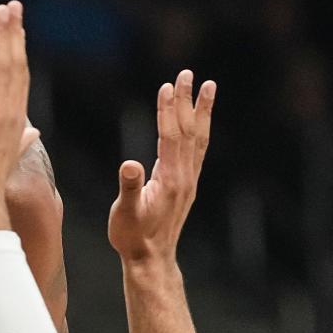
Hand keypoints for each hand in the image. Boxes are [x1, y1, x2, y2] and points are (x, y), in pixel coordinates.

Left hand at [0, 0, 37, 234]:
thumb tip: (34, 134)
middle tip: (13, 5)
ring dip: (2, 37)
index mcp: (16, 118)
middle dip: (14, 33)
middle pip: (16, 64)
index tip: (17, 25)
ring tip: (1, 10)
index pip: (20, 76)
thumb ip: (23, 140)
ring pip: (3, 68)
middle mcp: (11, 112)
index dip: (19, 48)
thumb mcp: (8, 155)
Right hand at [108, 71, 215, 264]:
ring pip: (198, 138)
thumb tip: (129, 164)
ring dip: (201, 111)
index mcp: (169, 180)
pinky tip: (198, 121)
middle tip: (187, 73)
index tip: (168, 86)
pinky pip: (197, 150)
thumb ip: (128, 188)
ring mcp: (188, 180)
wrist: (151, 260)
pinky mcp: (186, 185)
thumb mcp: (124, 213)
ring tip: (207, 87)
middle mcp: (184, 177)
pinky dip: (199, 129)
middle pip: (188, 131)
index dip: (169, 111)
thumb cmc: (133, 237)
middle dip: (187, 101)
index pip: (171, 137)